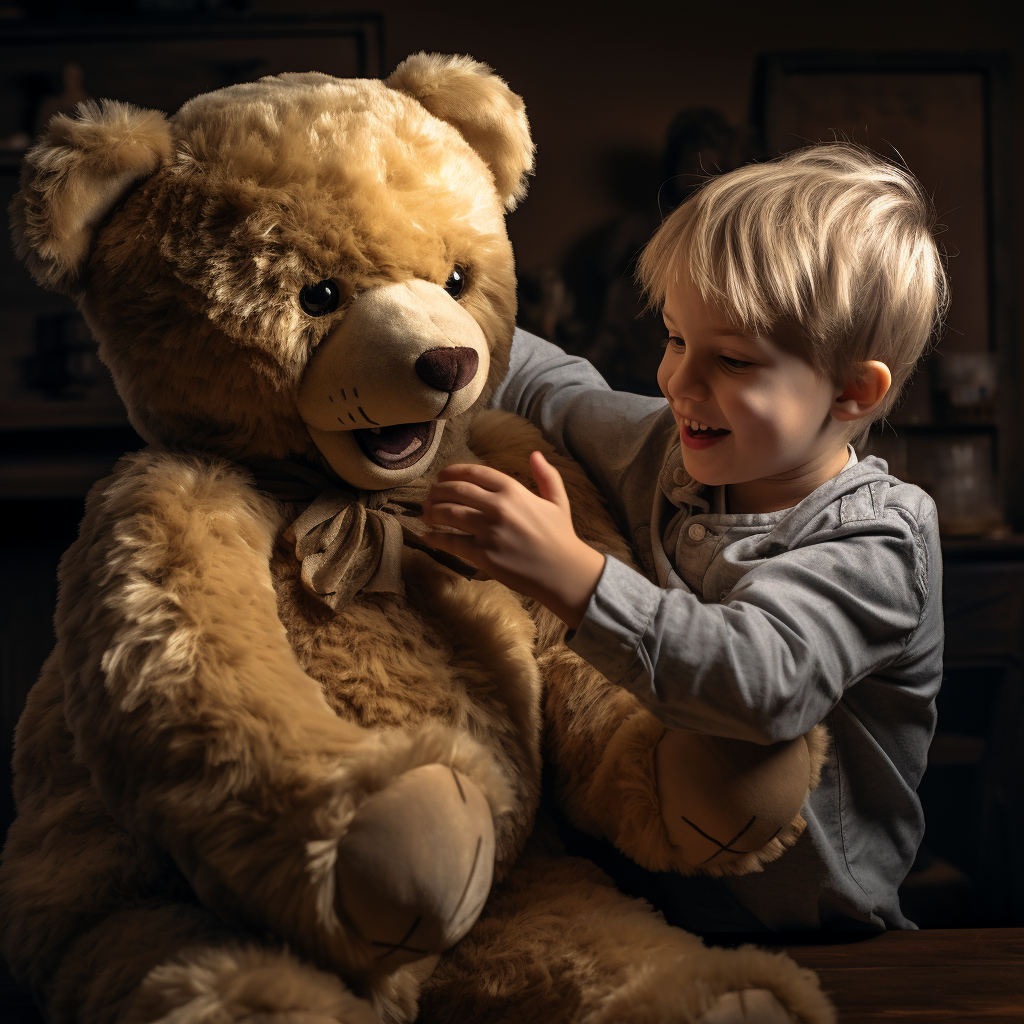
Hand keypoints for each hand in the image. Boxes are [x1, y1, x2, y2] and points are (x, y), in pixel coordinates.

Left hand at [421, 451, 604, 628]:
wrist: (563, 573)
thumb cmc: (560, 537)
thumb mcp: (558, 501)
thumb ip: (546, 475)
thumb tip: (535, 454)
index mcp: (513, 490)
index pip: (473, 473)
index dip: (452, 472)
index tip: (442, 477)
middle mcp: (498, 506)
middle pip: (455, 490)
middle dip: (437, 491)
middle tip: (429, 496)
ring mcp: (488, 530)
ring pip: (448, 513)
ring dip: (431, 511)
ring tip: (426, 513)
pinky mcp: (482, 554)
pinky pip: (451, 542)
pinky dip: (435, 538)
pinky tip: (428, 536)